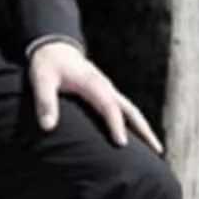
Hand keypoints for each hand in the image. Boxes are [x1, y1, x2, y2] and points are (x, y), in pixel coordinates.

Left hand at [27, 42, 163, 153]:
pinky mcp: (107, 94)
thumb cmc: (47, 65)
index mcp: (92, 84)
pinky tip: (138, 138)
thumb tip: (47, 127)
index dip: (115, 124)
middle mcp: (106, 87)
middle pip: (131, 111)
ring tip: (156, 149)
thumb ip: (45, 102)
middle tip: (157, 151)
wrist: (55, 47)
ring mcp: (108, 90)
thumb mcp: (41, 80)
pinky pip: (126, 110)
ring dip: (144, 129)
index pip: (108, 106)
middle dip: (144, 130)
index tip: (122, 144)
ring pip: (132, 111)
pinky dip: (135, 124)